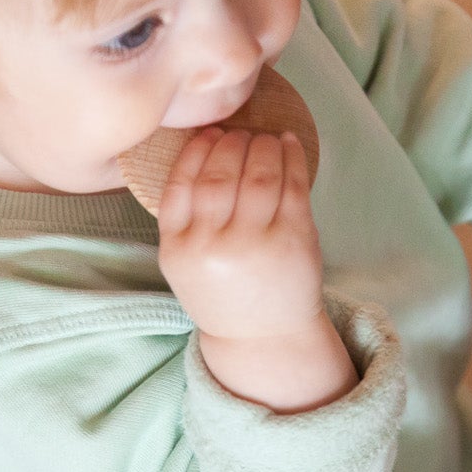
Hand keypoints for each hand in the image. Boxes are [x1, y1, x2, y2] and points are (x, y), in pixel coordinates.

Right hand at [157, 127, 325, 340]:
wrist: (263, 337)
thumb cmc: (223, 292)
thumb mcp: (185, 263)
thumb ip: (186, 217)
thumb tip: (207, 145)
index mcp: (179, 250)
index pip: (180, 185)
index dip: (195, 152)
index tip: (208, 134)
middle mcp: (212, 247)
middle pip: (218, 176)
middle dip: (230, 144)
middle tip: (239, 133)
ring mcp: (254, 243)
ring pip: (257, 175)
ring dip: (261, 146)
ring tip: (264, 138)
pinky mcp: (292, 240)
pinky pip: (293, 185)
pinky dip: (292, 156)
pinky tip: (287, 143)